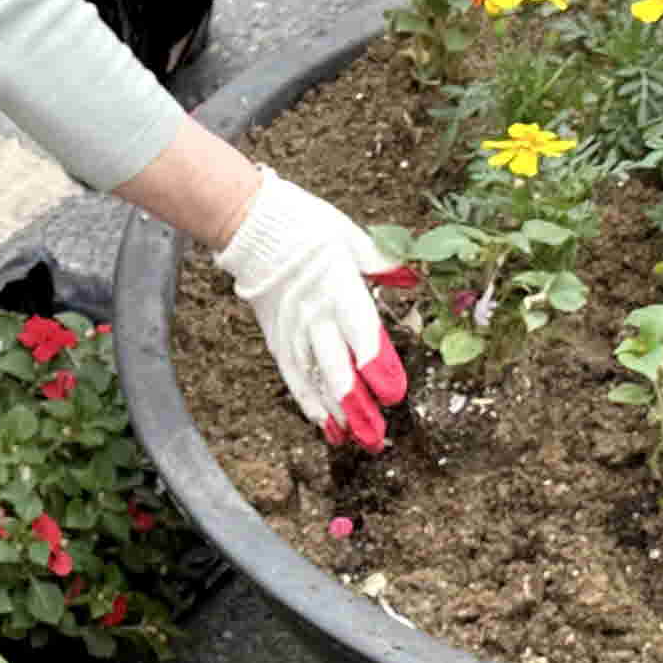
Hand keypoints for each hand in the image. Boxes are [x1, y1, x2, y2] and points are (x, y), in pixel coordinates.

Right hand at [214, 169, 409, 447]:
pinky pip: (292, 375)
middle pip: (337, 369)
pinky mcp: (276, 335)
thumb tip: (412, 275)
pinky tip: (323, 422)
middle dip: (359, 405)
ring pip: (314, 380)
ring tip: (353, 440)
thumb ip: (382, 262)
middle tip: (378, 437)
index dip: (378, 367)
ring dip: (335, 412)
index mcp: (338, 289)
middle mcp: (315, 315)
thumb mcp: (350, 236)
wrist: (249, 222)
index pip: (362, 335)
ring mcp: (293, 329)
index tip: (394, 394)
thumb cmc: (303, 224)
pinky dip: (308, 400)